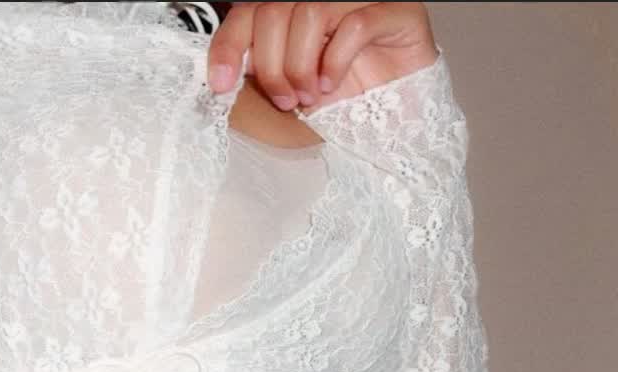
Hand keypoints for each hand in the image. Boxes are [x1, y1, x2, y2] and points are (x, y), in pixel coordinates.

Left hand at [206, 2, 438, 108]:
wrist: (397, 115)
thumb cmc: (345, 97)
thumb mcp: (290, 86)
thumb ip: (260, 69)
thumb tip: (220, 75)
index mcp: (295, 8)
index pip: (250, 10)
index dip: (230, 44)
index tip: (221, 83)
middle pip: (276, 10)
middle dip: (271, 65)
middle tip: (285, 99)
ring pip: (311, 12)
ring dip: (301, 66)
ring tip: (310, 95)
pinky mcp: (396, 10)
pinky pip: (355, 24)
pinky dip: (335, 61)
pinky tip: (333, 84)